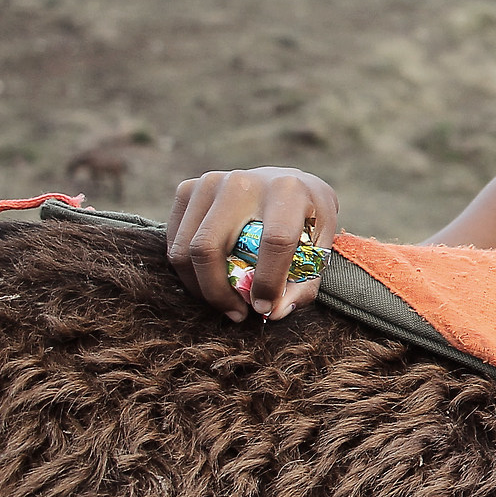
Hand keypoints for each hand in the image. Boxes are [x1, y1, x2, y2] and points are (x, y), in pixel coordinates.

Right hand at [166, 167, 339, 322]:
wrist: (284, 182)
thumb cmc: (306, 219)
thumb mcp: (320, 245)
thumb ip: (304, 282)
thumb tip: (272, 313)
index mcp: (288, 190)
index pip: (275, 241)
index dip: (268, 281)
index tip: (264, 308)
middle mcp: (243, 182)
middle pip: (209, 247)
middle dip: (218, 292)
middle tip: (237, 314)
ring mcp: (209, 183)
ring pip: (185, 250)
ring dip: (201, 288)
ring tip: (225, 303)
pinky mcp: (187, 190)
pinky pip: (174, 244)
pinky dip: (189, 273)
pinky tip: (211, 282)